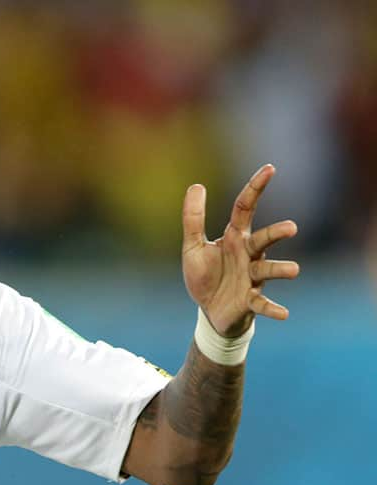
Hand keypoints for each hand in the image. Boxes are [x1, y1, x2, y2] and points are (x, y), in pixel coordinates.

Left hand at [181, 164, 299, 337]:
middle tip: (291, 228)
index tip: (269, 168)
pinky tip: (284, 314)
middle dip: (277, 233)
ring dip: (280, 270)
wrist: (210, 311)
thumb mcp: (193, 246)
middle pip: (264, 239)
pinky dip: (272, 308)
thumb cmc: (205, 275)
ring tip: (294, 270)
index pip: (245, 208)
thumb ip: (193, 219)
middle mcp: (248, 254)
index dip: (255, 188)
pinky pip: (262, 304)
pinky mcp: (249, 300)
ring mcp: (251, 277)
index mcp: (234, 237)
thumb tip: (196, 185)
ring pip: (267, 270)